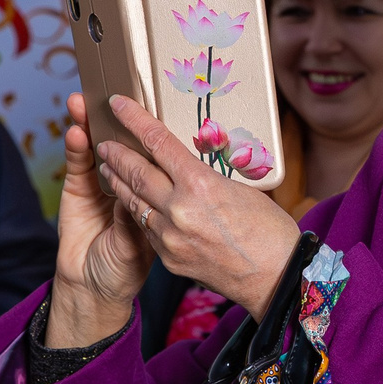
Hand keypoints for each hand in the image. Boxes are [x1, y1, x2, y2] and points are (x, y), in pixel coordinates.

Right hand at [51, 91, 154, 347]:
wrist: (97, 288)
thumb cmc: (128, 268)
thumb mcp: (146, 246)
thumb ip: (145, 219)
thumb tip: (149, 195)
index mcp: (157, 194)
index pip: (154, 154)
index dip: (149, 130)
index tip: (149, 106)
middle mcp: (131, 182)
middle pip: (125, 143)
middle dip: (119, 120)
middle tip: (115, 92)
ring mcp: (103, 183)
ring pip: (100, 147)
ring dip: (92, 124)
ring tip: (87, 102)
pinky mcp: (77, 190)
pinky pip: (78, 164)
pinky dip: (76, 147)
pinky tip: (76, 131)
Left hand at [95, 94, 301, 321]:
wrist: (277, 278)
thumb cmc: (270, 231)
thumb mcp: (242, 190)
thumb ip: (208, 179)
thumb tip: (190, 170)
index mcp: (200, 184)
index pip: (158, 142)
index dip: (134, 119)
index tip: (118, 105)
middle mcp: (179, 209)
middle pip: (136, 172)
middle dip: (116, 153)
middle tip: (104, 142)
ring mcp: (170, 236)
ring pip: (133, 202)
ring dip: (118, 183)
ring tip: (108, 169)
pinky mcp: (168, 258)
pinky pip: (146, 229)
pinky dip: (139, 212)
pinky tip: (134, 204)